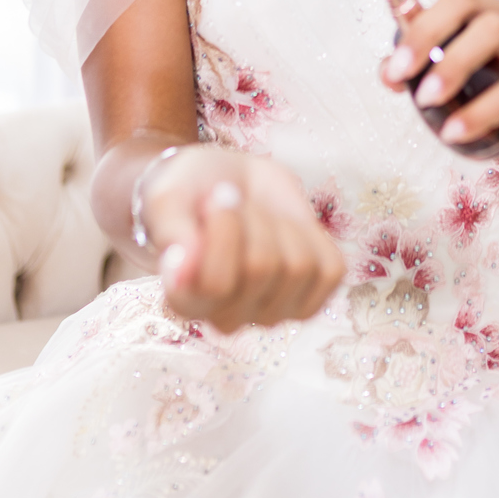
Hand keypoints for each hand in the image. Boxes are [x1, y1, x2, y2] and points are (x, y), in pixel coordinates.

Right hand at [138, 146, 345, 333]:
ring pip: (298, 267)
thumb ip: (170, 231)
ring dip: (281, 224)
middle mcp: (228, 317)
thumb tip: (182, 262)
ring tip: (258, 214)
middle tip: (235, 200)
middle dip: (252, 218)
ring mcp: (273, 311)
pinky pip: (330, 270)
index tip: (213, 198)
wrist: (226, 180)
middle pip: (261, 268)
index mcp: (187, 301)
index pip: (215, 283)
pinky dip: (314, 236)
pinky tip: (287, 229)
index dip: (222, 230)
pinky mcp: (312, 296)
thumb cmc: (190, 191)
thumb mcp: (168, 198)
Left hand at [380, 0, 498, 168]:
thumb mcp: (454, 82)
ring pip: (493, 30)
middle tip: (398, 70)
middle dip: (425, 31)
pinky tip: (454, 131)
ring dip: (452, 64)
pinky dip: (477, 112)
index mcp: (479, 9)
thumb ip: (419, 71)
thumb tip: (386, 70)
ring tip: (426, 99)